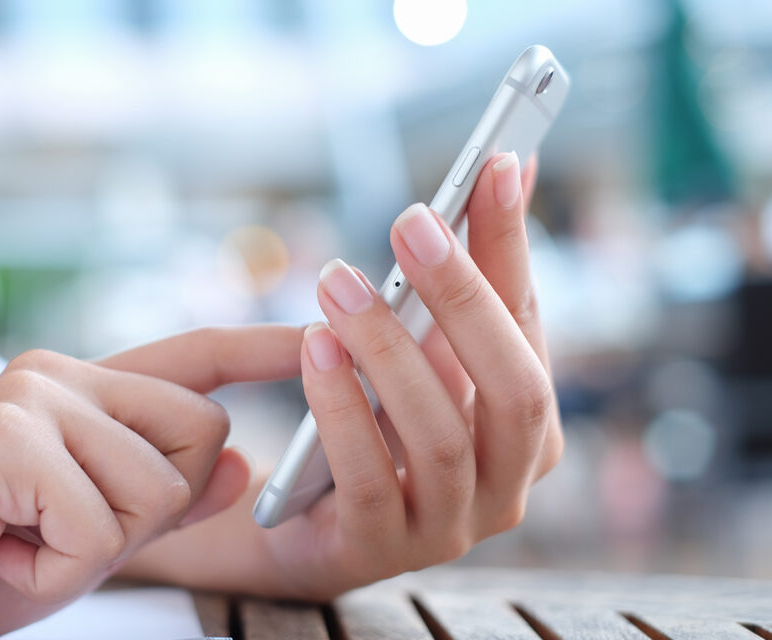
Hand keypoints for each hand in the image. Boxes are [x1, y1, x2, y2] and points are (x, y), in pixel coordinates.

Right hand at [0, 326, 301, 638]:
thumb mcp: (95, 533)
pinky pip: (98, 523)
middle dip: (156, 509)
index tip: (317, 333)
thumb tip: (243, 461)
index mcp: (84, 389)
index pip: (193, 358)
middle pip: (203, 434)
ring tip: (23, 540)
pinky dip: (58, 567)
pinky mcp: (8, 438)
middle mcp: (62, 374)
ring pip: (158, 486)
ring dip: (98, 546)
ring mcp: (34, 397)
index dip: (260, 348)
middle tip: (63, 529)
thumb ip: (167, 494)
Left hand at [118, 153, 562, 599]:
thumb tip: (510, 169)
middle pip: (514, 389)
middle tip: (413, 219)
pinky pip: (367, 479)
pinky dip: (341, 408)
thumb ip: (465, 276)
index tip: (496, 165)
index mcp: (529, 429)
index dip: (512, 246)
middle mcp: (507, 483)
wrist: (303, 520)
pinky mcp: (379, 549)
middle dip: (464, 296)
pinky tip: (315, 347)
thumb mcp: (421, 347)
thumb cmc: (375, 423)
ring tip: (339, 279)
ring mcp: (449, 526)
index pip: (529, 327)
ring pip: (440, 435)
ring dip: (389, 348)